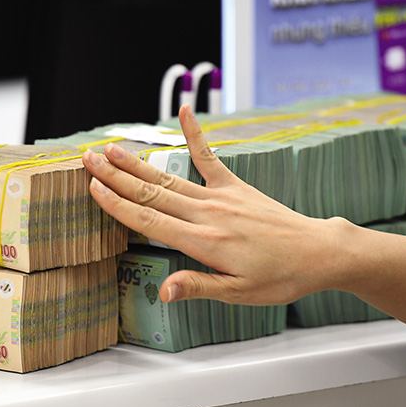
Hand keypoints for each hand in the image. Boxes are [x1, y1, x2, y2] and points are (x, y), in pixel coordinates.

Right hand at [82, 105, 350, 305]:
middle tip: (87, 159)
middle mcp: (208, 214)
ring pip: (170, 177)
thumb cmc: (280, 277)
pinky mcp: (236, 186)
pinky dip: (195, 135)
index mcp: (204, 242)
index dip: (117, 204)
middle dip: (116, 177)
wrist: (317, 251)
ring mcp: (222, 196)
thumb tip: (163, 292)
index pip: (149, 220)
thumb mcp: (238, 293)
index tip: (92, 187)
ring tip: (111, 148)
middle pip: (151, 193)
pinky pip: (210, 158)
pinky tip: (184, 113)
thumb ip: (198, 287)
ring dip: (138, 162)